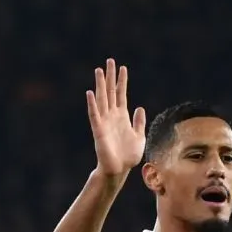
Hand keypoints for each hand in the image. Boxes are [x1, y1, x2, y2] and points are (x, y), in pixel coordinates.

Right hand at [86, 59, 146, 176]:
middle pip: (110, 92)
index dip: (122, 81)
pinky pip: (94, 115)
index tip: (123, 67)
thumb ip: (139, 122)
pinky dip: (92, 104)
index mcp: (122, 116)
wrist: (119, 169)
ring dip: (100, 85)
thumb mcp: (139, 136)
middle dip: (110, 77)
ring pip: (102, 99)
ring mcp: (104, 121)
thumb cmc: (128, 155)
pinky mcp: (98, 130)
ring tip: (99, 71)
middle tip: (110, 61)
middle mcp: (112, 116)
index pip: (121, 94)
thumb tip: (140, 107)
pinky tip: (90, 93)